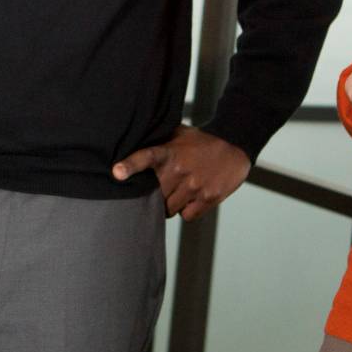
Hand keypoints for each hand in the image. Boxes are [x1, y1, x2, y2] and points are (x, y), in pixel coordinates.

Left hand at [112, 125, 250, 223]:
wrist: (235, 145)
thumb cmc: (201, 141)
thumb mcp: (178, 135)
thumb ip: (158, 143)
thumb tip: (132, 146)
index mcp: (169, 152)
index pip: (145, 157)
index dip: (130, 165)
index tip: (116, 172)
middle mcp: (180, 170)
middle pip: (155, 195)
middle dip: (156, 195)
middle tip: (164, 188)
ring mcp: (194, 186)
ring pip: (170, 209)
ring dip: (172, 204)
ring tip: (181, 191)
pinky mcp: (208, 198)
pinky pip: (187, 216)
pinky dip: (188, 211)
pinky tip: (194, 197)